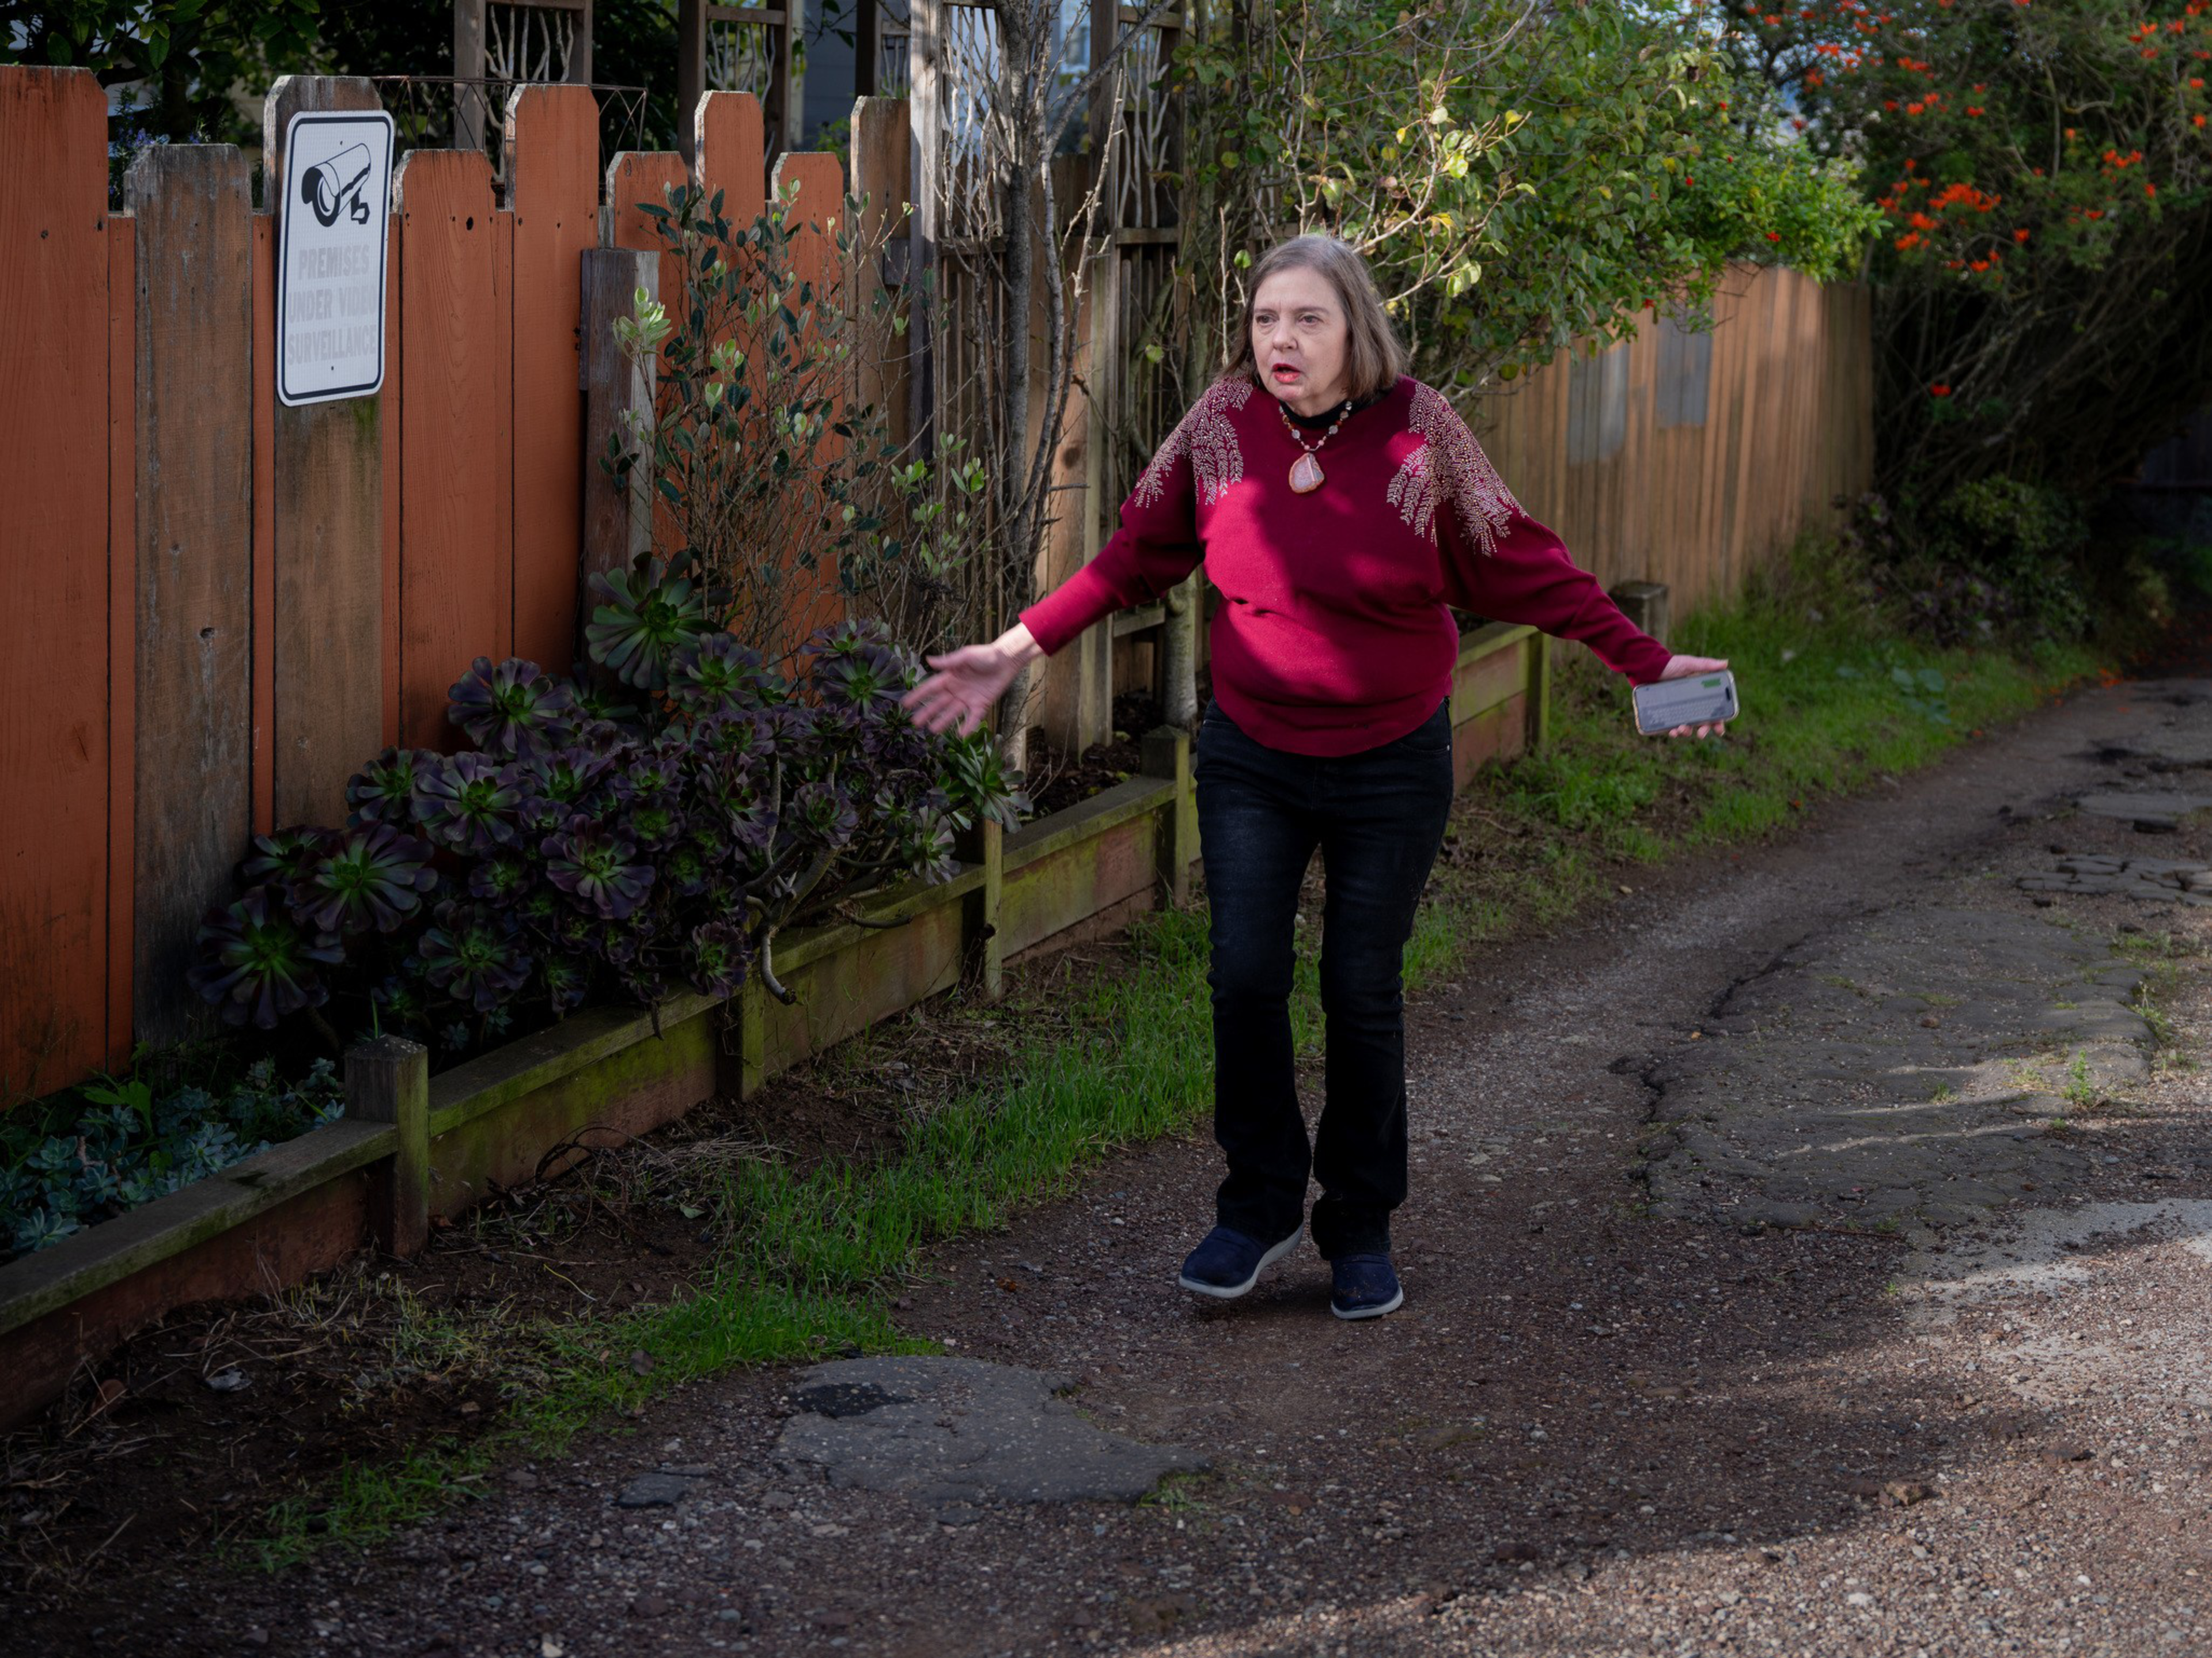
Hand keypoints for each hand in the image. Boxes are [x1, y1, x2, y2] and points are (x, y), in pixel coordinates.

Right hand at [901, 625, 1041, 735]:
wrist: (1007, 660)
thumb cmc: (986, 654)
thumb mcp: (965, 656)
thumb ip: (948, 661)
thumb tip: (928, 661)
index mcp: (950, 677)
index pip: (930, 688)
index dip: (917, 696)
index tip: (905, 704)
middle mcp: (956, 689)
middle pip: (938, 703)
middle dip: (927, 712)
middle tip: (915, 723)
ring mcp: (968, 698)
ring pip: (952, 712)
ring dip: (943, 721)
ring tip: (933, 730)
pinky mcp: (981, 704)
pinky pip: (973, 718)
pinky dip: (967, 726)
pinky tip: (961, 734)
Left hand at [1656, 653, 1729, 738]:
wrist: (1649, 667)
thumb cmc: (1671, 664)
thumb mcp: (1689, 663)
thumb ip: (1706, 664)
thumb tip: (1725, 663)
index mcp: (1701, 695)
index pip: (1714, 711)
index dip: (1718, 722)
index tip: (1719, 730)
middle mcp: (1691, 705)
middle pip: (1702, 723)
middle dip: (1704, 731)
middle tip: (1701, 734)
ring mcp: (1678, 711)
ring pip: (1687, 727)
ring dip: (1686, 732)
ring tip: (1681, 729)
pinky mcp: (1665, 714)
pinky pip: (1671, 727)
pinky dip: (1673, 731)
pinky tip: (1672, 731)